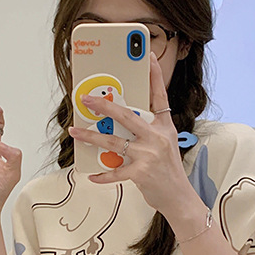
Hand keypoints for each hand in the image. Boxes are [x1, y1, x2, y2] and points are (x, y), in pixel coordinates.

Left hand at [68, 54, 194, 215]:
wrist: (178, 197)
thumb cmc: (168, 170)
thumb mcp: (164, 144)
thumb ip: (146, 131)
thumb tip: (118, 123)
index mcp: (164, 126)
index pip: (160, 96)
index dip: (155, 75)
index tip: (148, 57)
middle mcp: (157, 137)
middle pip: (126, 115)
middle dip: (103, 105)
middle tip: (87, 99)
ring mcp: (149, 154)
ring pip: (113, 141)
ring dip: (90, 136)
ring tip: (75, 132)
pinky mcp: (141, 172)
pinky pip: (115, 172)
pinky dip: (102, 175)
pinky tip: (92, 174)